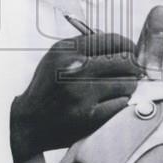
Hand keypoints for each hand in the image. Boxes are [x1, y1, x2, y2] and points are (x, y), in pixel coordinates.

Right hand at [10, 33, 140, 162]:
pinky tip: (113, 103)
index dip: (129, 46)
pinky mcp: (87, 116)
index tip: (133, 53)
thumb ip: (84, 46)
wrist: (27, 122)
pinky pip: (121, 104)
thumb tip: (120, 43)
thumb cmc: (47, 87)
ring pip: (126, 83)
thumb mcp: (57, 57)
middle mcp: (73, 68)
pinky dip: (121, 103)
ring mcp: (80, 93)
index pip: (113, 40)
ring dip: (129, 87)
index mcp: (67, 50)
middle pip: (124, 61)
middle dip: (134, 68)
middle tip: (135, 73)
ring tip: (123, 89)